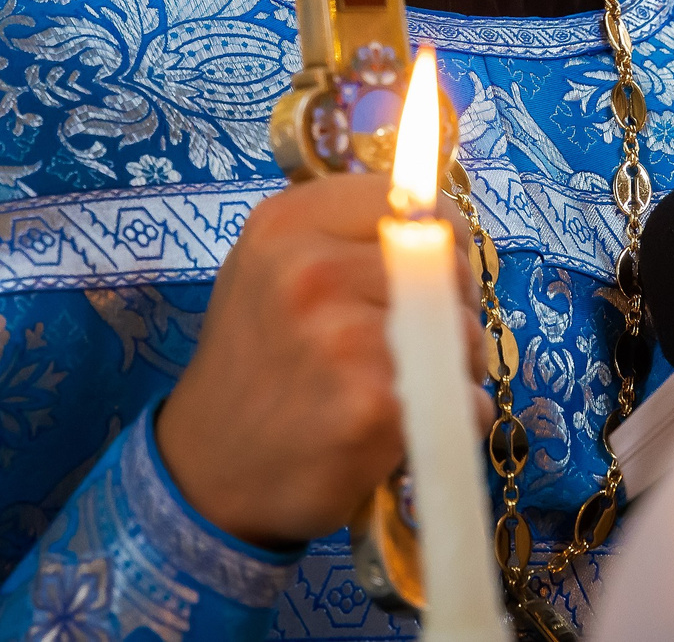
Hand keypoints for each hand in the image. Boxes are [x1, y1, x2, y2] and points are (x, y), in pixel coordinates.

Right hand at [154, 173, 491, 547]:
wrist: (208, 468)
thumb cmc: (256, 363)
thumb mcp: (272, 269)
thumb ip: (344, 235)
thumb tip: (438, 221)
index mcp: (288, 224)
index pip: (421, 204)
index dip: (441, 241)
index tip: (428, 272)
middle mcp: (311, 271)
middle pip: (449, 267)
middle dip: (451, 306)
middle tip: (413, 340)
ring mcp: (343, 338)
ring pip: (465, 331)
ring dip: (457, 365)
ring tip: (406, 385)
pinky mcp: (373, 405)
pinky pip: (464, 395)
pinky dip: (455, 415)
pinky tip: (408, 425)